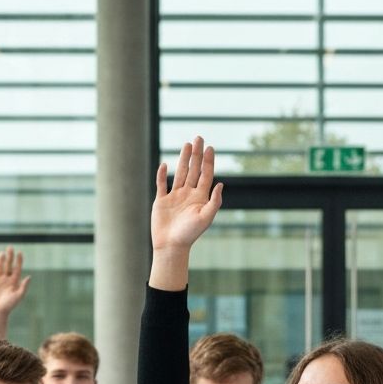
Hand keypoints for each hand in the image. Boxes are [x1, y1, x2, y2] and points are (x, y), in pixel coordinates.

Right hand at [0, 246, 30, 314]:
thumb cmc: (10, 305)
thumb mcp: (19, 296)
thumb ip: (24, 286)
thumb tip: (29, 276)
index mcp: (14, 281)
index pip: (17, 268)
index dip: (19, 261)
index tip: (20, 253)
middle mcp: (6, 279)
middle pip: (8, 265)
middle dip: (10, 257)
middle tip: (10, 247)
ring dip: (1, 260)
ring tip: (2, 253)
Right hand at [151, 136, 223, 258]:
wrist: (171, 246)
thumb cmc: (190, 234)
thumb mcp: (206, 217)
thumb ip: (214, 201)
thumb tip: (221, 184)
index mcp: (200, 198)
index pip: (206, 175)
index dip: (208, 161)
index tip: (210, 147)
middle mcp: (189, 195)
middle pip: (194, 170)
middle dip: (197, 154)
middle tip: (199, 137)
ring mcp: (175, 197)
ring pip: (180, 173)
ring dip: (183, 159)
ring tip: (187, 144)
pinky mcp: (162, 201)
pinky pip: (162, 185)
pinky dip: (162, 175)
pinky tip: (165, 164)